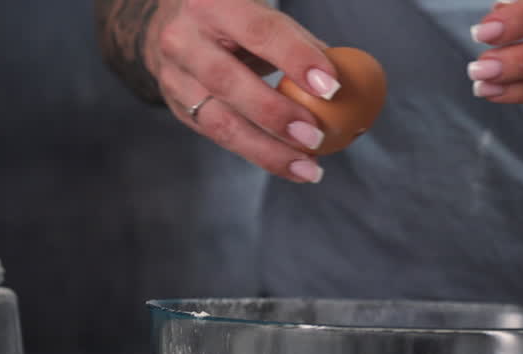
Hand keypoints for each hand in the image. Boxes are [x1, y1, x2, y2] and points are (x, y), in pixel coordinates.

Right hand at [142, 0, 338, 181]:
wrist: (175, 25)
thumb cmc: (235, 20)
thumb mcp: (261, 15)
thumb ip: (298, 42)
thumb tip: (348, 78)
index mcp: (213, 4)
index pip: (258, 32)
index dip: (296, 59)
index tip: (332, 87)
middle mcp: (184, 40)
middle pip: (228, 82)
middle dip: (276, 114)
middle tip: (316, 137)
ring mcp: (176, 78)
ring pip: (220, 122)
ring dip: (268, 151)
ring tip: (309, 169)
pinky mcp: (179, 108)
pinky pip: (221, 137)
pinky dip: (259, 154)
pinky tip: (290, 165)